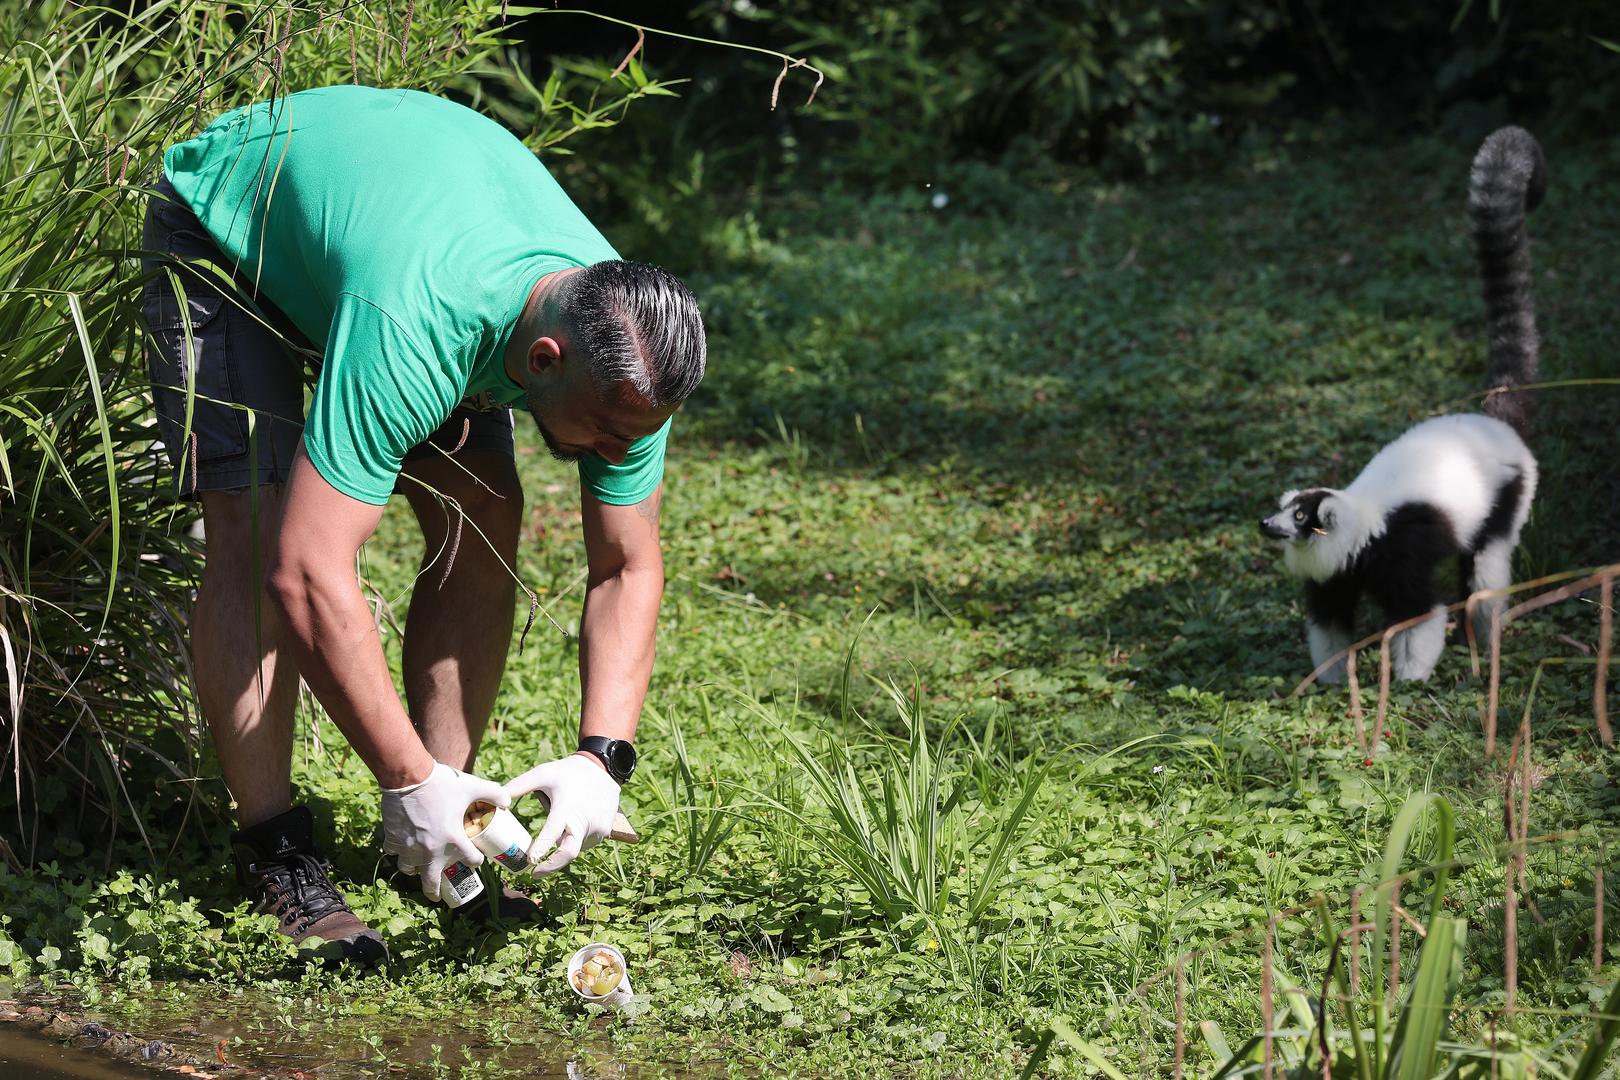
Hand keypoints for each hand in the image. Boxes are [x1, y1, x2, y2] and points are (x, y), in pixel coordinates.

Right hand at [380, 762, 509, 901]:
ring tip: (416, 868)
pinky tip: (399, 848)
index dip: (475, 860)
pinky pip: (393, 852)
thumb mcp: (472, 786)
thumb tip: (507, 801)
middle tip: (436, 896)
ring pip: (409, 868)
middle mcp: (430, 849)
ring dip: (414, 870)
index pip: (470, 859)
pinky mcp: (393, 838)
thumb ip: (493, 793)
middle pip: (430, 880)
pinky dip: (396, 852)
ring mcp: (409, 846)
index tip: (476, 860)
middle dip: (433, 891)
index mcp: (453, 838)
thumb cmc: (442, 782)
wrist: (409, 776)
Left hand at [502, 754, 621, 874]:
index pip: (553, 832)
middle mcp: (584, 820)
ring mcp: (598, 827)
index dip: (542, 848)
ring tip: (558, 832)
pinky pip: (585, 841)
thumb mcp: (543, 773)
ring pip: (575, 846)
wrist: (603, 768)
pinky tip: (573, 826)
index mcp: (567, 806)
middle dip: (551, 866)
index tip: (530, 861)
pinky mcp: (605, 830)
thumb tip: (499, 801)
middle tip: (535, 873)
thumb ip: (519, 785)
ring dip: (563, 847)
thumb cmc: (568, 772)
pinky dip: (575, 840)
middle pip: (569, 852)